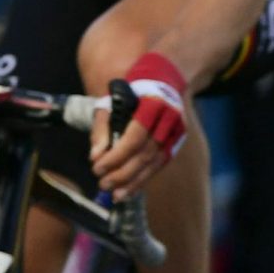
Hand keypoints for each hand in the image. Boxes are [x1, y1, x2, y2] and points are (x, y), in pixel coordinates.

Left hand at [90, 52, 188, 199]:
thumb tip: (95, 156)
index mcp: (152, 105)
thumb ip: (102, 128)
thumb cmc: (131, 89)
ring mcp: (178, 131)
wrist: (164, 77)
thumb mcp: (110, 101)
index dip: (116, 155)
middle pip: (146, 153)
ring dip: (135, 181)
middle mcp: (169, 119)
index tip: (97, 168)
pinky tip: (131, 188)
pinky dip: (145, 177)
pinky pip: (161, 163)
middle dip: (123, 173)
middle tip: (103, 185)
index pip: (134, 137)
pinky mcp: (178, 141)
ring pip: (156, 162)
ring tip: (116, 195)